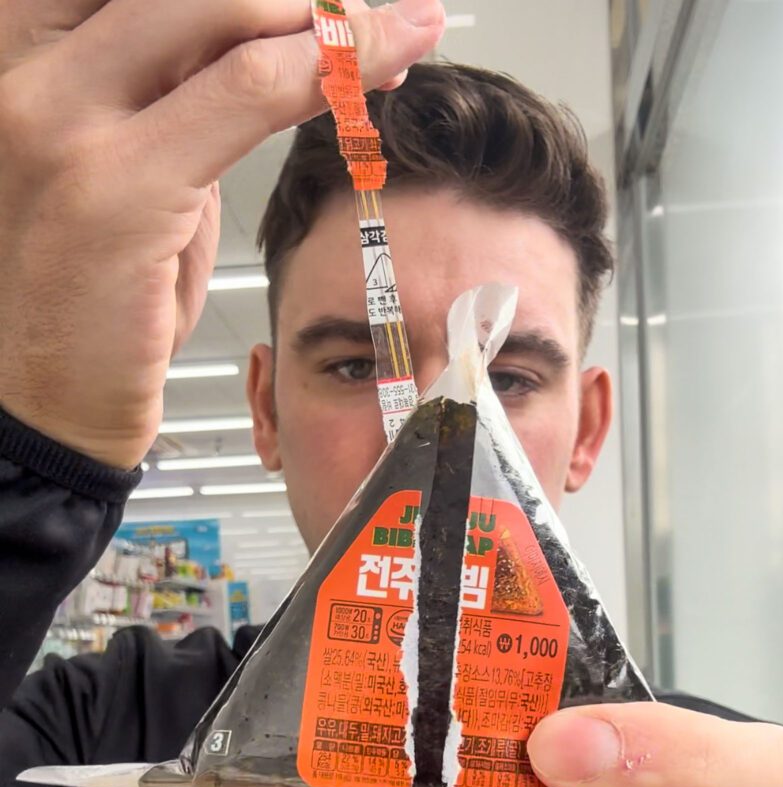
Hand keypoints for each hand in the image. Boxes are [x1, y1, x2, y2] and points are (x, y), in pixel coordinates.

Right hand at [0, 0, 443, 468]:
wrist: (46, 399)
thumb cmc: (90, 291)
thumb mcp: (133, 164)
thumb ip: (181, 93)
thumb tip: (272, 38)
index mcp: (24, 47)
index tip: (324, 1)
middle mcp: (24, 65)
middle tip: (371, 17)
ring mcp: (54, 118)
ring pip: (223, 8)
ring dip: (329, 20)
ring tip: (395, 37)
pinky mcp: (112, 187)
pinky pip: (244, 93)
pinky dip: (325, 74)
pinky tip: (375, 73)